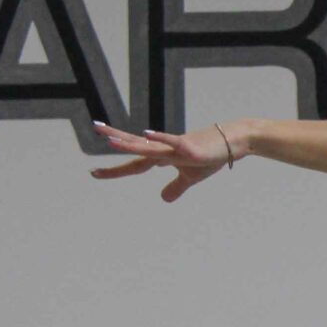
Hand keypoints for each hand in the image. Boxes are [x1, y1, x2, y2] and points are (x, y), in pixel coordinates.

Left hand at [90, 118, 238, 202]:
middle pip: (135, 146)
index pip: (134, 164)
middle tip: (94, 127)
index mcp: (162, 157)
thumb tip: (163, 199)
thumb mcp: (191, 177)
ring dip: (129, 143)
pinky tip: (147, 134)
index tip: (94, 172)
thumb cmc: (211, 156)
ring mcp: (175, 147)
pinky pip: (172, 142)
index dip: (115, 170)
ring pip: (148, 146)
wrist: (232, 142)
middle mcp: (164, 150)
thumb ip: (176, 187)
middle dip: (115, 139)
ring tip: (110, 139)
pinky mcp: (189, 147)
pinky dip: (160, 138)